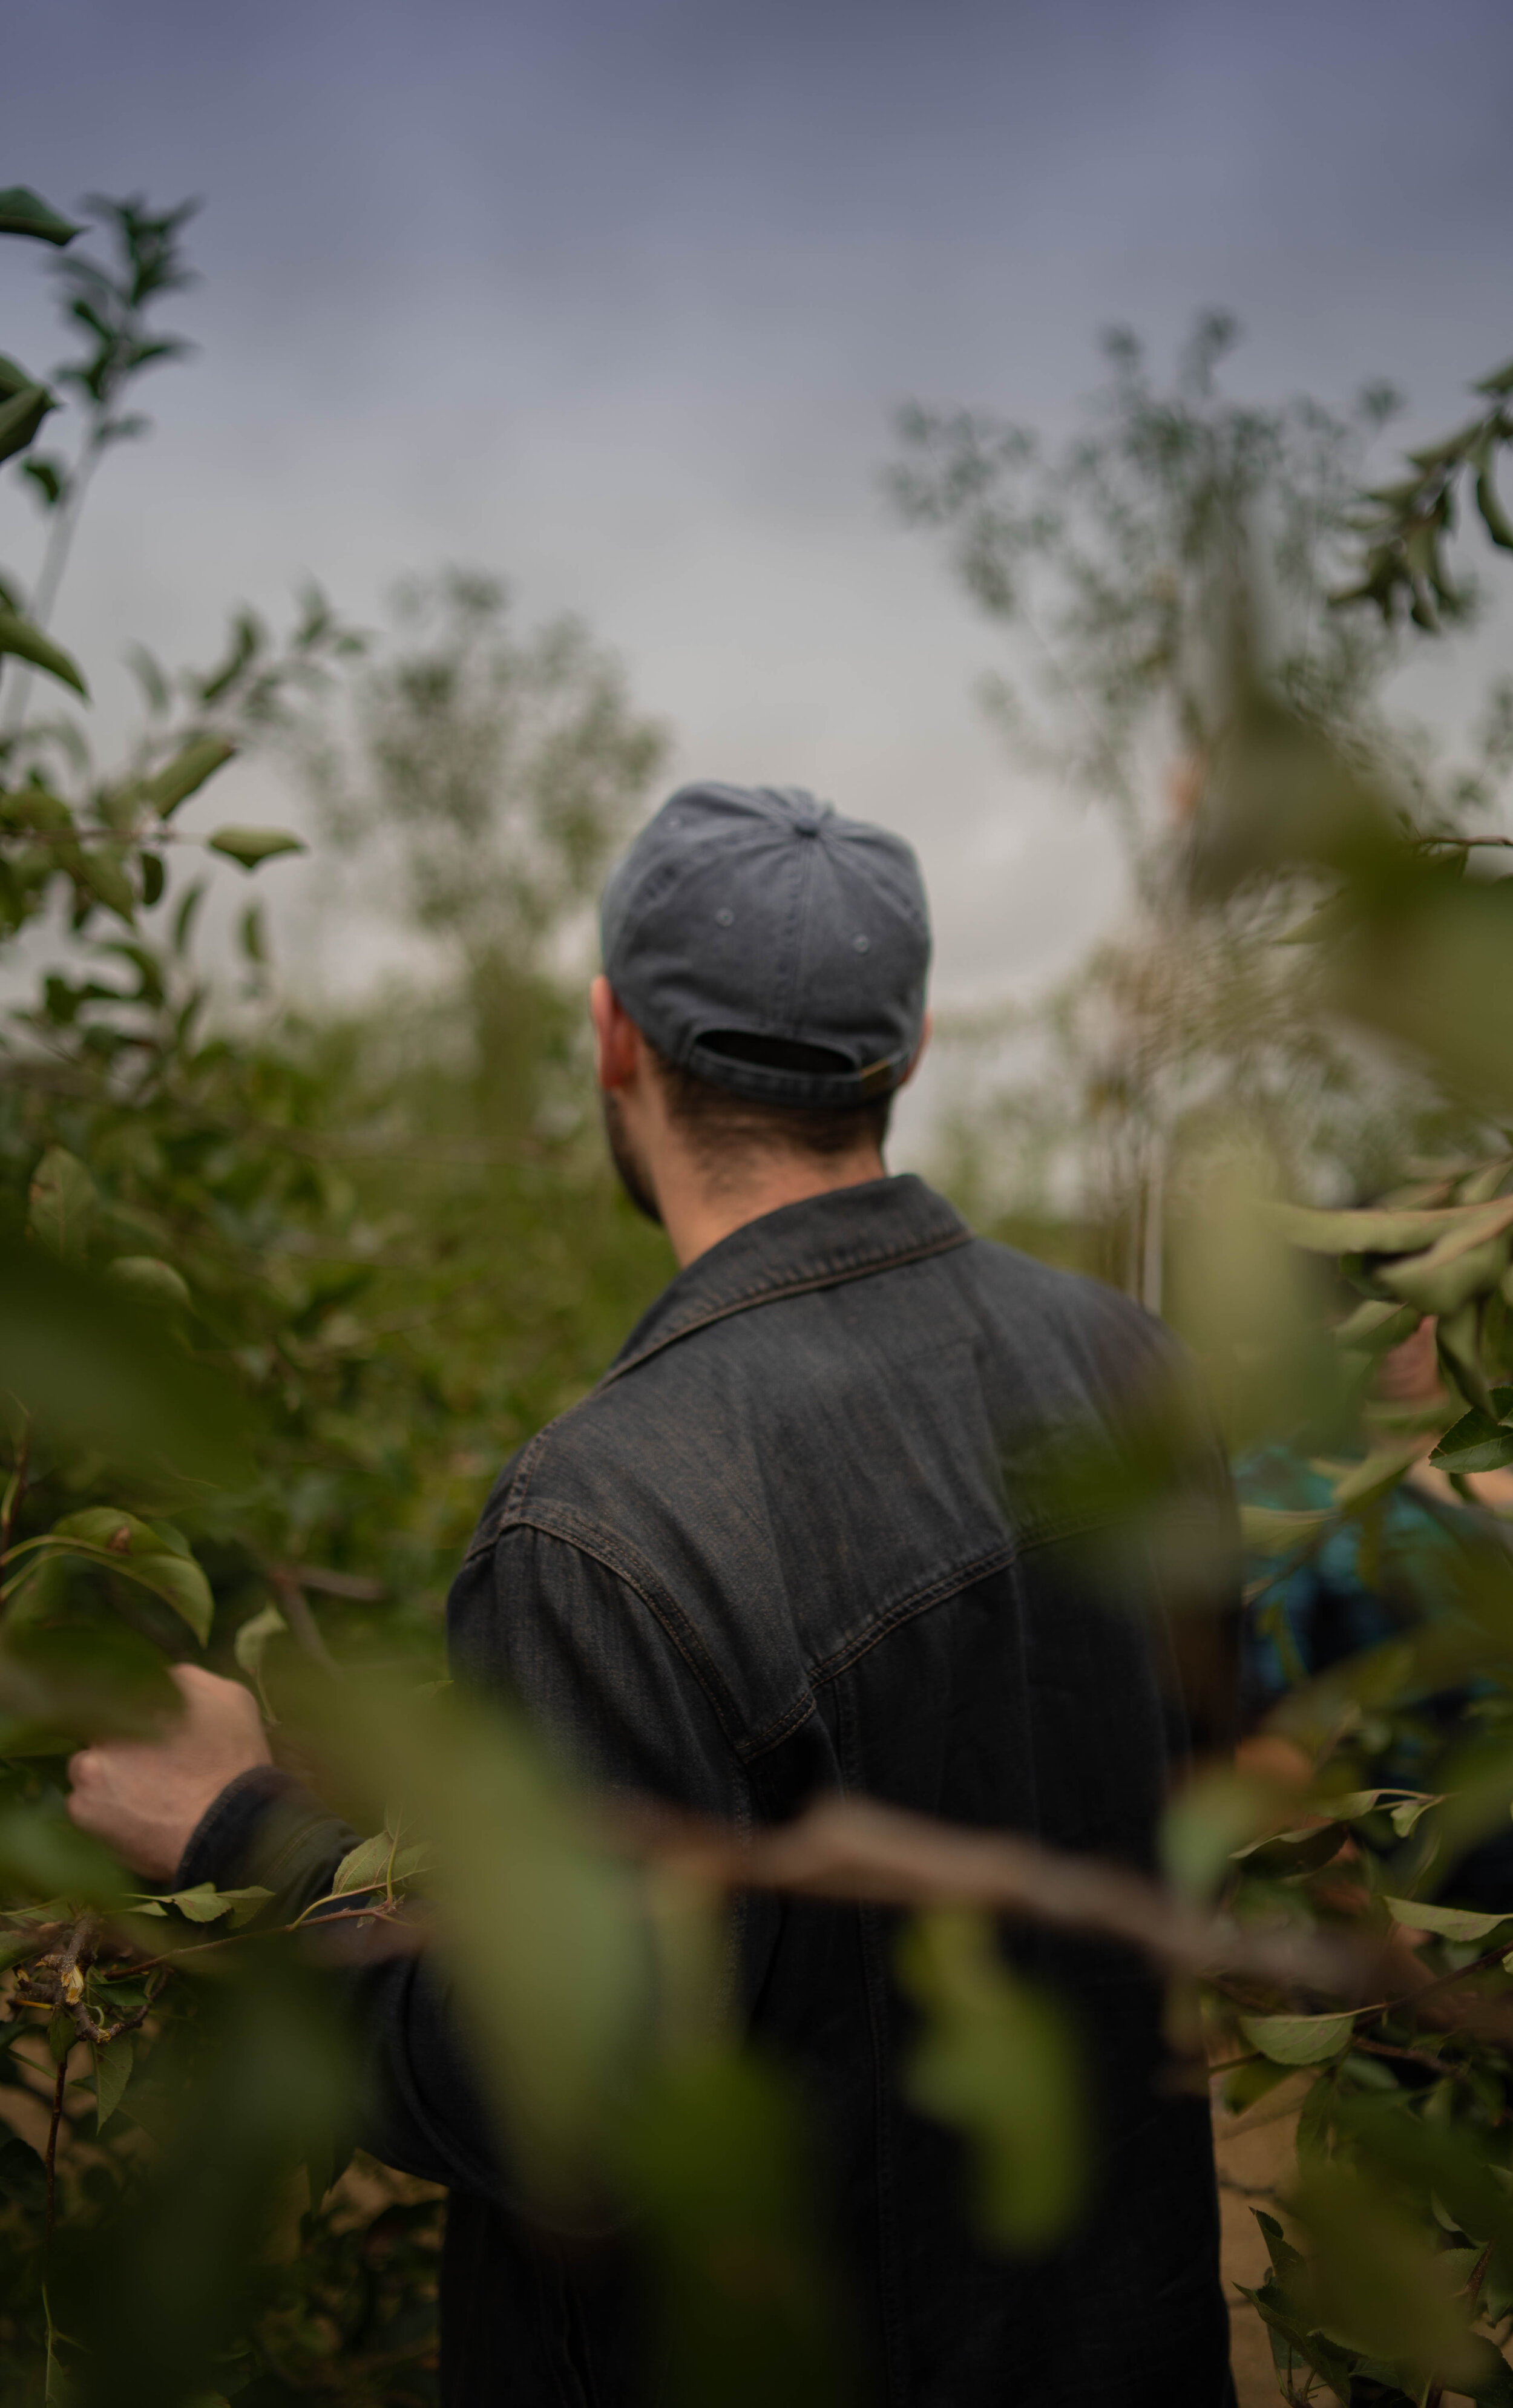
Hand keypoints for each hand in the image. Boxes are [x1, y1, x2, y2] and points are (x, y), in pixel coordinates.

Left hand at [67, 1663, 272, 1882]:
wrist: (227, 1827)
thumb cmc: (236, 1761)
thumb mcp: (232, 1699)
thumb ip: (189, 1680)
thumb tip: (163, 1678)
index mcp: (137, 1692)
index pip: (118, 1690)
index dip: (130, 1708)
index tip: (145, 1725)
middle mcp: (104, 1724)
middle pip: (99, 1728)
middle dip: (117, 1742)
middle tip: (146, 1763)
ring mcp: (88, 1766)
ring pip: (87, 1766)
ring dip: (105, 1775)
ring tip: (140, 1795)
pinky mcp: (81, 1808)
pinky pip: (84, 1804)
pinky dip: (102, 1809)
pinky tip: (133, 1818)